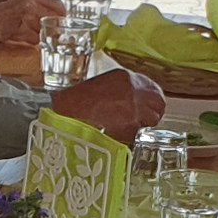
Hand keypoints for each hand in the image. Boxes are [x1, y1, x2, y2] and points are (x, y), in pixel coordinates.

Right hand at [47, 69, 162, 140]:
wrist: (59, 117)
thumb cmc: (72, 104)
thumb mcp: (98, 88)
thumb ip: (118, 92)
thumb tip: (129, 102)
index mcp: (125, 77)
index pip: (153, 89)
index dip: (150, 101)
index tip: (145, 109)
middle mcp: (133, 91)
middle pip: (158, 105)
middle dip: (151, 114)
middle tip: (139, 123)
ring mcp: (134, 110)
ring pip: (150, 122)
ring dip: (140, 127)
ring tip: (122, 131)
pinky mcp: (130, 129)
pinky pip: (136, 136)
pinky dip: (129, 139)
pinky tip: (113, 138)